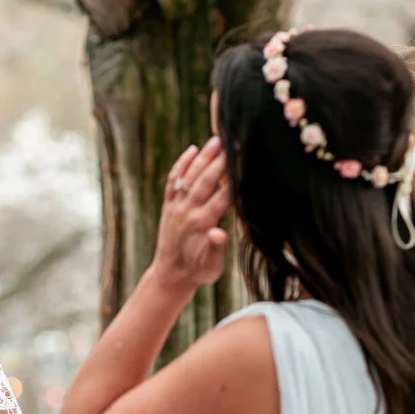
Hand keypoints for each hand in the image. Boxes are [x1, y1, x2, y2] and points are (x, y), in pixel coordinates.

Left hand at [152, 137, 230, 291]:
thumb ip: (216, 249)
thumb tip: (219, 233)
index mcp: (202, 225)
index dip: (235, 178)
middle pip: (206, 181)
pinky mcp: (168, 206)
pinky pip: (172, 181)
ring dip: (202, 157)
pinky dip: (181, 165)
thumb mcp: (211, 267)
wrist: (171, 274)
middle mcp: (188, 212)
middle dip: (220, 161)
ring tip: (216, 139)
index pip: (223, 196)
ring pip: (189, 177)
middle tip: (234, 141)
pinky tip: (192, 150)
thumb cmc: (198, 271)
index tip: (246, 161)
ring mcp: (176, 207)